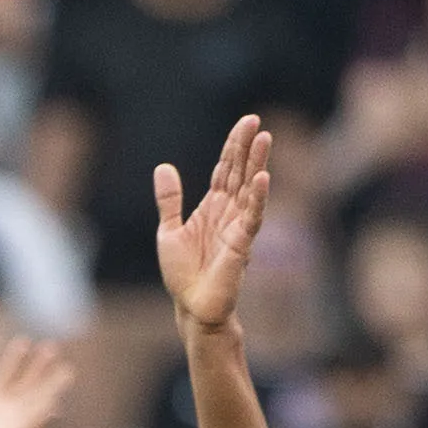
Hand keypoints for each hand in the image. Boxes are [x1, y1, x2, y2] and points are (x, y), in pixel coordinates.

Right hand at [0, 335, 73, 427]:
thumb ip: (30, 425)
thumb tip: (55, 410)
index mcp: (15, 423)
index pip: (40, 401)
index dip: (54, 386)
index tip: (67, 370)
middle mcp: (2, 412)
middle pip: (25, 386)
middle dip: (38, 368)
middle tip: (51, 348)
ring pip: (2, 376)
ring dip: (13, 360)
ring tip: (22, 342)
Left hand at [154, 115, 272, 335]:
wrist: (190, 306)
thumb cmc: (183, 274)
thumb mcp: (168, 231)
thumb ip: (169, 200)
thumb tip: (163, 167)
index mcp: (212, 206)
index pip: (226, 169)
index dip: (234, 146)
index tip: (246, 123)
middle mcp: (229, 212)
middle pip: (240, 173)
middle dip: (247, 147)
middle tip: (255, 122)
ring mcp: (238, 226)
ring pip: (250, 189)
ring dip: (257, 164)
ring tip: (264, 139)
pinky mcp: (242, 244)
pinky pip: (252, 217)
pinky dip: (258, 198)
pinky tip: (263, 177)